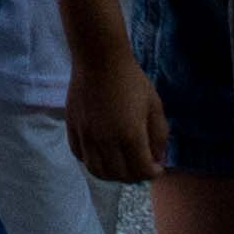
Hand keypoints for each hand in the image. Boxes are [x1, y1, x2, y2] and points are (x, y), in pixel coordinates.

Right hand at [66, 39, 168, 188]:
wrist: (99, 58)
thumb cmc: (131, 80)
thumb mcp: (155, 105)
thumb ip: (159, 135)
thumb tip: (158, 159)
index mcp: (130, 135)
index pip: (142, 171)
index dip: (153, 173)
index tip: (157, 167)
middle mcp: (106, 140)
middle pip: (120, 175)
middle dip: (135, 176)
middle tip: (141, 166)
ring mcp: (87, 135)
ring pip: (97, 171)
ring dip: (112, 174)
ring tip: (121, 165)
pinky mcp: (73, 128)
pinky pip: (80, 156)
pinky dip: (92, 161)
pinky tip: (102, 153)